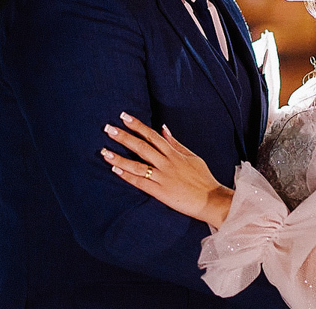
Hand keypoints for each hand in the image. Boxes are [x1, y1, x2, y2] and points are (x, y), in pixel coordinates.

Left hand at [101, 113, 233, 227]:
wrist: (211, 199)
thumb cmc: (203, 178)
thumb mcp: (191, 156)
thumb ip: (175, 143)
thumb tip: (163, 128)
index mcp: (173, 153)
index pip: (152, 135)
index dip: (137, 125)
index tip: (124, 116)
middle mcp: (166, 163)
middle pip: (141, 146)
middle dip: (123, 136)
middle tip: (108, 128)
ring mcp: (162, 177)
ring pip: (137, 165)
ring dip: (119, 158)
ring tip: (104, 151)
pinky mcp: (160, 192)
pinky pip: (140, 182)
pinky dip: (127, 176)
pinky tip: (115, 171)